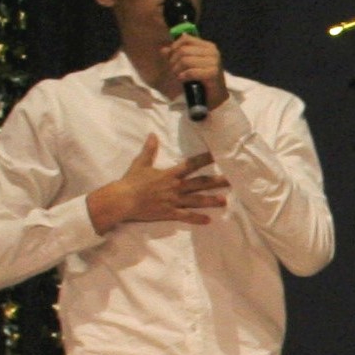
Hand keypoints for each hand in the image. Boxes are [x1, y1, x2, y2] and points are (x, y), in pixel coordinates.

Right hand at [88, 134, 226, 232]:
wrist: (122, 200)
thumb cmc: (130, 181)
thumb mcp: (140, 163)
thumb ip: (149, 149)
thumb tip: (152, 134)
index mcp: (170, 174)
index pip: (191, 164)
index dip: (205, 159)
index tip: (218, 155)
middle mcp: (176, 187)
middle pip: (200, 183)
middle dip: (217, 181)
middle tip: (232, 180)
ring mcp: (174, 201)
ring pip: (196, 200)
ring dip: (211, 200)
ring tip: (225, 201)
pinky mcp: (169, 213)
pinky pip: (186, 216)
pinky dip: (197, 219)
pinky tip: (208, 220)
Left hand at [163, 30, 228, 108]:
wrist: (215, 97)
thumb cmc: (201, 80)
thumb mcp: (188, 65)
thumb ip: (176, 55)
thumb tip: (164, 50)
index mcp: (208, 46)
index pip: (186, 39)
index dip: (174, 47)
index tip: (171, 58)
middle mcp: (213, 52)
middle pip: (183, 50)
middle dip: (173, 61)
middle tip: (173, 70)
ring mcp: (214, 62)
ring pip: (185, 60)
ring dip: (177, 70)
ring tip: (178, 76)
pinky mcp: (213, 73)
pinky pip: (191, 72)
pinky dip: (183, 76)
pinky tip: (183, 80)